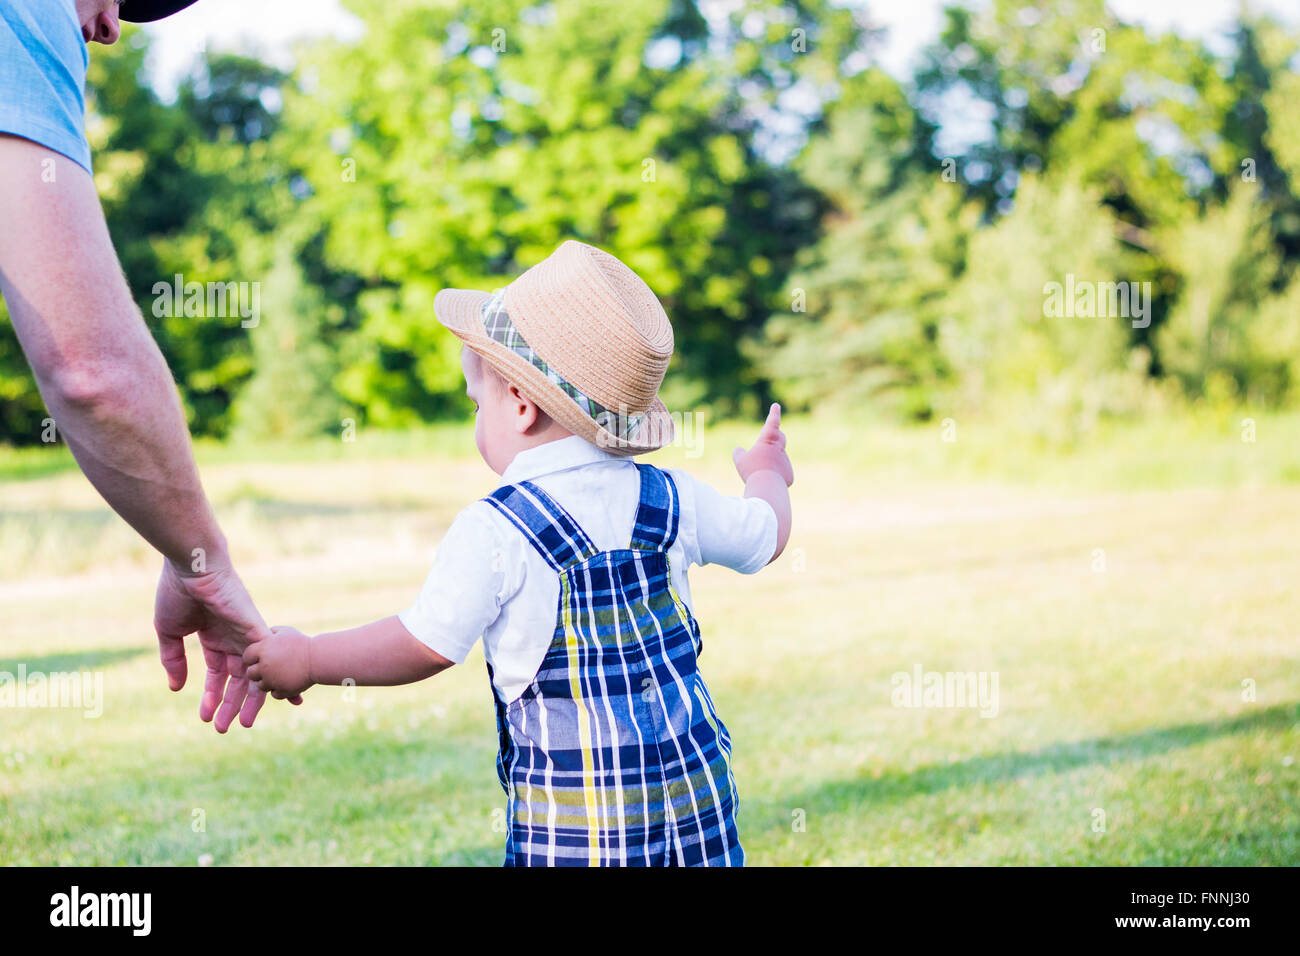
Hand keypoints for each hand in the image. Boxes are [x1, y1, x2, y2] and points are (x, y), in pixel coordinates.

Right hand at [154, 558, 300, 731]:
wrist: (192, 566)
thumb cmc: (178, 591)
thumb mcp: (169, 632)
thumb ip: (173, 659)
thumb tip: (176, 688)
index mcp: (215, 638)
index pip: (219, 675)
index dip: (213, 696)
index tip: (206, 718)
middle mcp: (235, 639)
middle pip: (240, 679)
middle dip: (232, 705)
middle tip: (226, 730)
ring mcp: (247, 634)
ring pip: (255, 674)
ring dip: (250, 700)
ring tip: (243, 724)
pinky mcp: (256, 629)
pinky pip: (270, 657)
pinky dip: (276, 676)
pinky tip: (281, 696)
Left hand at [244, 626, 314, 698]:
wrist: (319, 658)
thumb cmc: (303, 643)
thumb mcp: (286, 631)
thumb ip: (271, 632)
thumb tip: (264, 636)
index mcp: (263, 649)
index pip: (247, 656)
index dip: (254, 657)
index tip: (262, 657)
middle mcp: (264, 665)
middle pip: (251, 673)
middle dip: (259, 671)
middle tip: (271, 668)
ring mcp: (272, 679)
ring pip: (261, 685)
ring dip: (269, 682)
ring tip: (281, 674)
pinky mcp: (282, 690)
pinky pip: (274, 693)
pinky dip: (280, 690)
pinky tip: (289, 682)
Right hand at [732, 403, 793, 485]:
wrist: (767, 486)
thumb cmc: (752, 470)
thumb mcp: (740, 461)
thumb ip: (738, 454)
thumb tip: (738, 450)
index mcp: (768, 441)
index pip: (772, 422)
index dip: (774, 414)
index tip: (776, 406)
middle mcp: (779, 449)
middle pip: (780, 438)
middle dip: (777, 436)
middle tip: (775, 435)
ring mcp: (785, 461)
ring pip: (779, 458)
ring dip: (771, 462)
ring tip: (761, 471)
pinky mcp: (789, 474)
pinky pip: (781, 473)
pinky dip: (774, 476)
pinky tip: (767, 483)